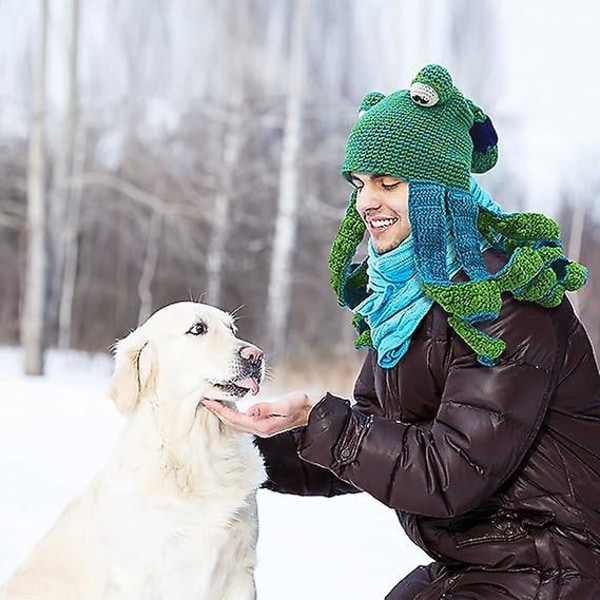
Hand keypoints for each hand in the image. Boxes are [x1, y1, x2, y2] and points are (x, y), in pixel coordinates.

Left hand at [202, 391, 316, 437]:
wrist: (313, 414)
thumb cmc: (302, 406)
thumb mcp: (287, 404)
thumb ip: (269, 408)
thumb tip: (251, 410)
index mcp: (262, 426)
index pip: (235, 419)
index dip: (220, 410)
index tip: (208, 400)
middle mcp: (259, 429)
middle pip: (231, 422)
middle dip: (217, 411)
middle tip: (203, 399)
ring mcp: (261, 427)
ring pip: (235, 422)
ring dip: (223, 412)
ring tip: (212, 401)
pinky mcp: (263, 423)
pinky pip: (242, 419)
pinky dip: (232, 412)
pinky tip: (228, 405)